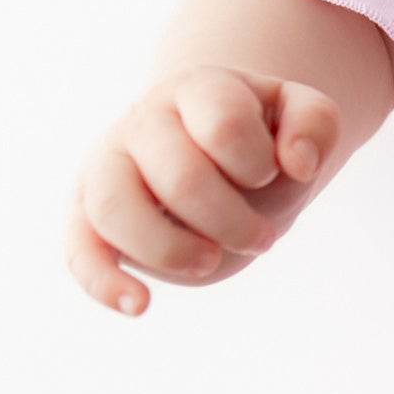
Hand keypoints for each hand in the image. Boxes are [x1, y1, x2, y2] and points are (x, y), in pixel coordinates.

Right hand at [67, 65, 340, 314]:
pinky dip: (103, 282)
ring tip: (211, 261)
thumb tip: (299, 164)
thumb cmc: (262, 136)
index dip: (258, 163)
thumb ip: (315, 123)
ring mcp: (108, 164)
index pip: (224, 123)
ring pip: (115, 209)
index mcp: (199, 88)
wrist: (214, 151)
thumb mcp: (300, 114)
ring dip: (172, 250)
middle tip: (263, 239)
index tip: (273, 175)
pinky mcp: (86, 211)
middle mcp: (144, 120)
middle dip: (232, 220)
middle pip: (179, 176)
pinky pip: (78, 248)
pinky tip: (140, 305)